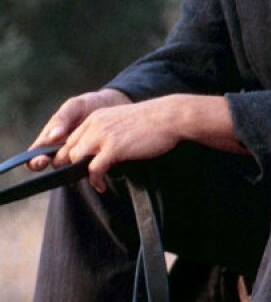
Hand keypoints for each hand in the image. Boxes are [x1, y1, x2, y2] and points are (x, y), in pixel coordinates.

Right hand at [27, 89, 130, 171]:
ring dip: (75, 168)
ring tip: (83, 161)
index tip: (42, 160)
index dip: (34, 161)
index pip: (34, 156)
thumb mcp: (74, 106)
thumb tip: (52, 136)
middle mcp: (61, 150)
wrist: (113, 105)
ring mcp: (78, 155)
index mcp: (49, 139)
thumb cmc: (88, 105)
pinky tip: (98, 162)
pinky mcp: (95, 157)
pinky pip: (90, 167)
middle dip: (57, 166)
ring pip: (71, 169)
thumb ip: (61, 119)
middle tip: (64, 163)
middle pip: (53, 165)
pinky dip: (92, 166)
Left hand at [55, 95, 199, 192]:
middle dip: (70, 167)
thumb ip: (109, 130)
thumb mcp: (123, 119)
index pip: (70, 138)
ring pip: (76, 159)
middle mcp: (95, 125)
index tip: (75, 167)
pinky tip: (101, 185)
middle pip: (68, 150)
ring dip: (81, 174)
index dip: (69, 155)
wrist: (170, 116)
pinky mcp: (113, 148)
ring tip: (94, 181)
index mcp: (96, 117)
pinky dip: (95, 181)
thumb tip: (103, 150)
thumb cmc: (153, 120)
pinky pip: (94, 169)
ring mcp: (103, 136)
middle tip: (81, 177)